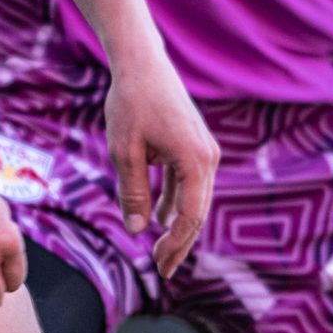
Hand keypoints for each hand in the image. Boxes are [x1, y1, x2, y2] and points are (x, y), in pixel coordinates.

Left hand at [103, 49, 218, 276]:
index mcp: (196, 160)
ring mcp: (205, 150)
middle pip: (199, 211)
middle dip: (180, 242)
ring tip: (159, 251)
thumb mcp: (125, 152)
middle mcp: (208, 156)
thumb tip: (137, 231)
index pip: (191, 216)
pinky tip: (158, 217)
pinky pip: (190, 182)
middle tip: (162, 269)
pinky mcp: (195, 145)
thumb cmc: (131, 103)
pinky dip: (176, 202)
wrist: (142, 63)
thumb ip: (133, 193)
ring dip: (179, 224)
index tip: (159, 264)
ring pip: (196, 199)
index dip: (176, 244)